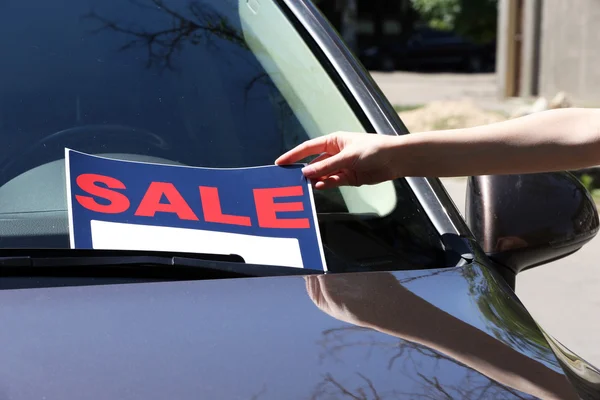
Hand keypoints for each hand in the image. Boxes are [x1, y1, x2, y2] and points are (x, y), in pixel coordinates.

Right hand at [275, 131, 400, 189]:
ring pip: (322, 174)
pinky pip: (333, 181)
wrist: (395, 159)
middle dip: (304, 171)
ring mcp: (342, 166)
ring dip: (315, 180)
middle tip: (290, 179)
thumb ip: (327, 166)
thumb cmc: (374, 149)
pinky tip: (319, 186)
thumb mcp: (348, 156)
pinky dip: (326, 184)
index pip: (308, 148)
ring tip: (304, 186)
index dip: (293, 155)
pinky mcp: (349, 177)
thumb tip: (306, 173)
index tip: (280, 162)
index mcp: (333, 141)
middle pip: (314, 163)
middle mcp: (335, 153)